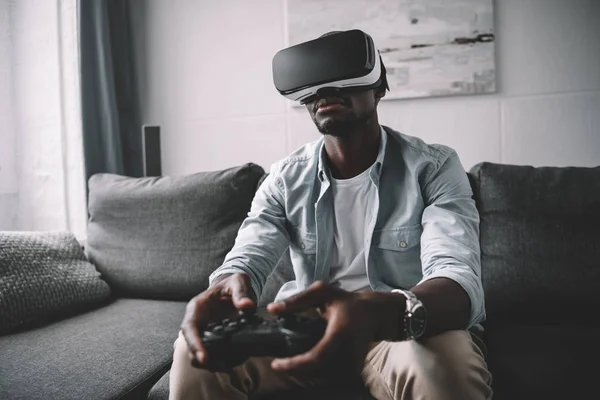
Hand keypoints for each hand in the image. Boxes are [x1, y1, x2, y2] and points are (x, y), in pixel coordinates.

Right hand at [180, 273, 255, 367]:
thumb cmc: (232, 284)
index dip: (195, 344)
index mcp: (197, 308)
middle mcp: (197, 323)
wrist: (234, 290)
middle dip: (203, 360)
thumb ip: (241, 292)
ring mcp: (204, 334)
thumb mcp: (238, 282)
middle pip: (191, 348)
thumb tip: (247, 306)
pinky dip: (224, 362)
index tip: (204, 358)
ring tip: (235, 362)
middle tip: (225, 365)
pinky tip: (239, 359)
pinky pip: (214, 357)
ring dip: (215, 364)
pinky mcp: (214, 342)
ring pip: (201, 357)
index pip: (190, 328)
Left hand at [267, 281, 404, 379]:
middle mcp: (349, 354)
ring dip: (302, 373)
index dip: (294, 365)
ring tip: (288, 362)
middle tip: (278, 363)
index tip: (275, 364)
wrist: (375, 315)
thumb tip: (272, 309)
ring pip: (320, 378)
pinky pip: (327, 378)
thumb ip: (297, 300)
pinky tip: (304, 364)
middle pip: (315, 373)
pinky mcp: (352, 372)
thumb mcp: (323, 293)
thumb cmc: (347, 302)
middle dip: (293, 370)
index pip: (316, 358)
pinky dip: (313, 373)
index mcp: (340, 333)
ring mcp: (353, 365)